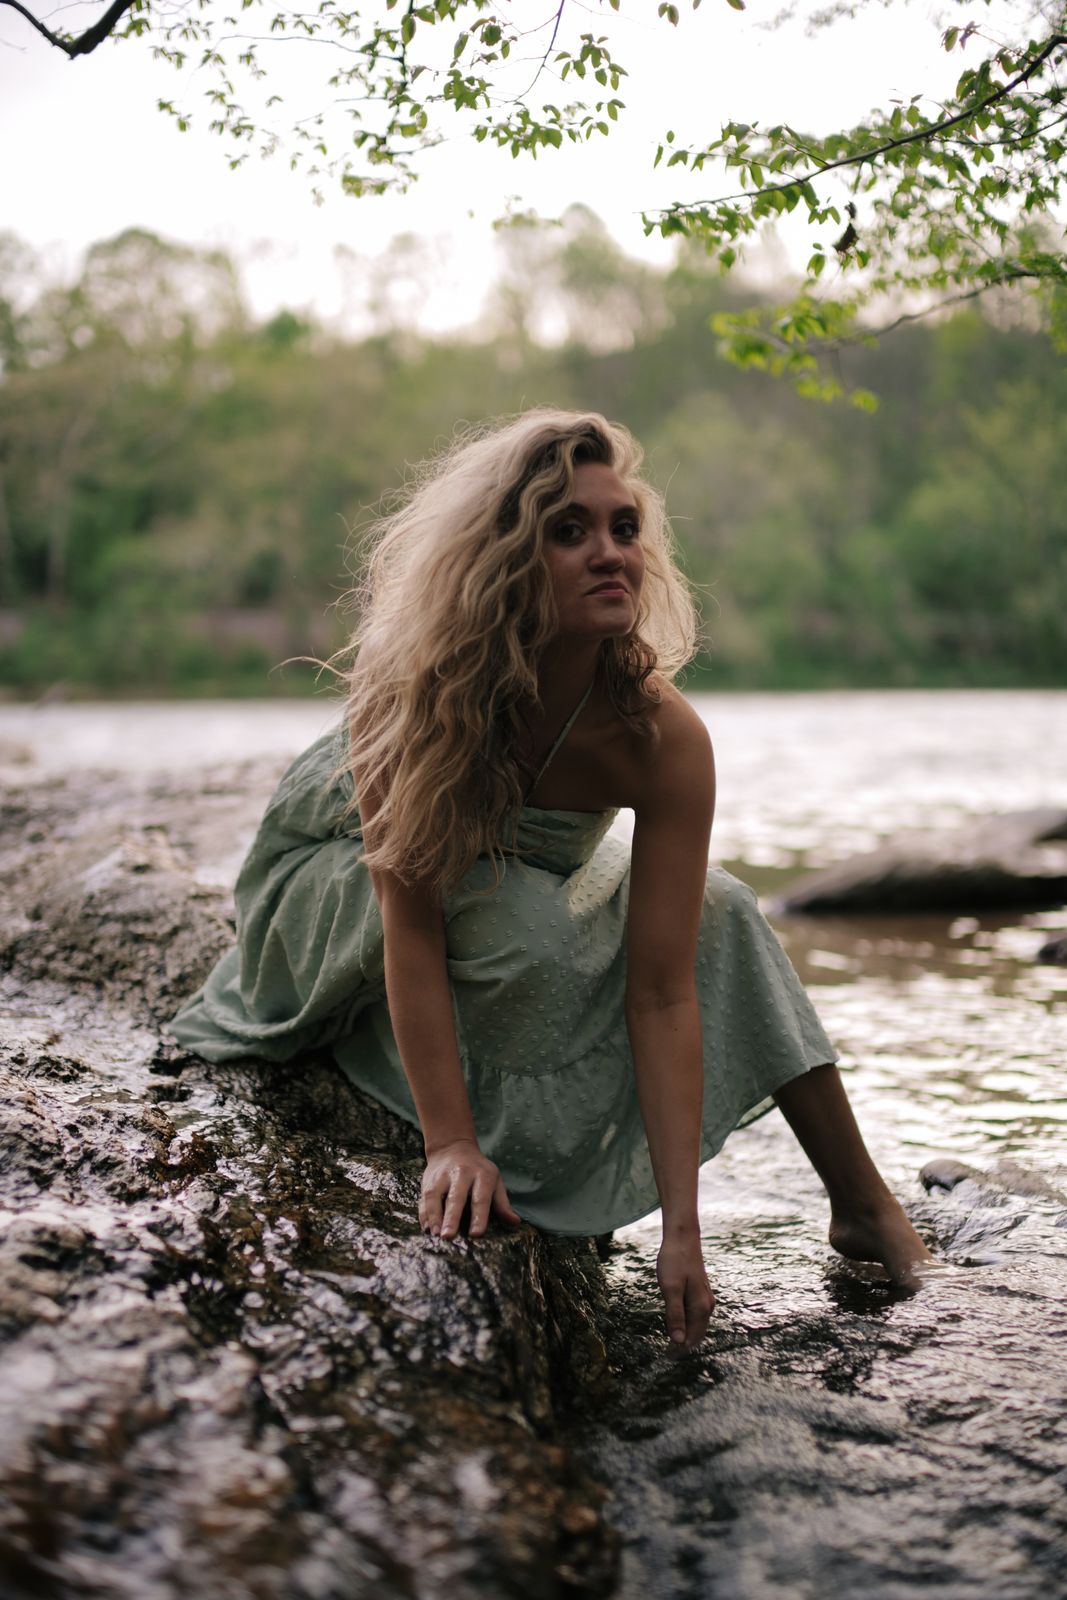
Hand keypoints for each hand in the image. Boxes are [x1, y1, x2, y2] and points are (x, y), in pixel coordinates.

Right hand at [420, 1138, 522, 1238]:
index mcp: (482, 1175)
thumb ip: (502, 1203)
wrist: (453, 1147)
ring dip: (434, 1215)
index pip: (481, 1198)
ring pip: (435, 1195)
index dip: (479, 1216)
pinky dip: (424, 1212)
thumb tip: (515, 1222)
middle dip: (451, 1217)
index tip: (476, 1233)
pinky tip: (426, 1227)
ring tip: (435, 1233)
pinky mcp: (428, 1180)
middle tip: (448, 1236)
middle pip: (455, 1197)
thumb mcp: (494, 1180)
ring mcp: (442, 1176)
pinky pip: (424, 1197)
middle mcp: (461, 1173)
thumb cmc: (478, 1170)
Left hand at [657, 1229, 714, 1354]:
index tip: (667, 1358)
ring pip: (697, 1325)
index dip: (680, 1350)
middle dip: (684, 1346)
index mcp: (700, 1307)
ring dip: (686, 1336)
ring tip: (671, 1344)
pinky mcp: (700, 1292)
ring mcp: (705, 1298)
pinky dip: (688, 1324)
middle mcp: (707, 1305)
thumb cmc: (675, 1262)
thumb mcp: (670, 1288)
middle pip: (697, 1334)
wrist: (683, 1238)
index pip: (692, 1338)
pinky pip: (696, 1315)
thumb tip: (679, 1341)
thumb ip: (675, 1315)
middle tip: (668, 1355)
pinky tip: (678, 1324)